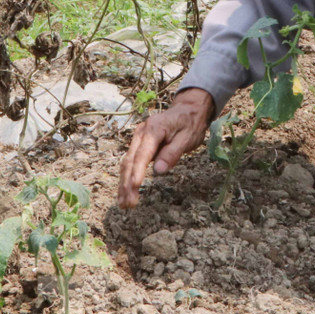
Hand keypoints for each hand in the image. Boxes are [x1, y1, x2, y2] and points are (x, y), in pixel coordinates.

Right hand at [118, 89, 214, 208]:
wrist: (187, 109)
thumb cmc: (190, 124)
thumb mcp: (187, 138)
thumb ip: (172, 153)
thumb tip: (158, 171)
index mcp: (154, 130)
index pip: (142, 154)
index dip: (137, 172)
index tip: (134, 187)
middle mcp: (141, 133)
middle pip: (130, 160)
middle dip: (127, 183)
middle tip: (129, 204)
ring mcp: (138, 138)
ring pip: (127, 163)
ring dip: (124, 183)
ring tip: (124, 204)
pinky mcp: (139, 144)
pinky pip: (130, 161)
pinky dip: (127, 177)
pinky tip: (125, 192)